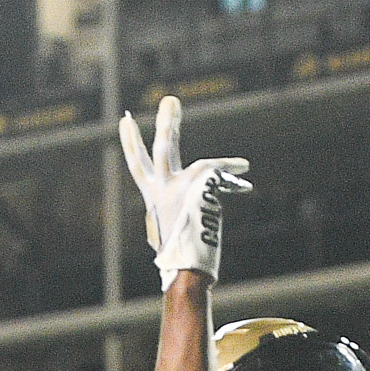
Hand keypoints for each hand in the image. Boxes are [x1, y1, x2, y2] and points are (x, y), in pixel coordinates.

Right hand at [119, 97, 252, 282]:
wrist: (184, 271)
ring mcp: (179, 188)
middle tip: (170, 100)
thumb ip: (173, 210)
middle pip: (160, 150)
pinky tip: (244, 175)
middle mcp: (162, 190)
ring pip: (199, 161)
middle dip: (166, 124)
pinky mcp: (199, 188)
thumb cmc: (177, 259)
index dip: (131, 143)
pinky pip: (220, 174)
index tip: (125, 121)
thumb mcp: (167, 231)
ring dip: (216, 155)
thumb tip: (194, 200)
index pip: (138, 166)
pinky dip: (233, 176)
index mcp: (153, 198)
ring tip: (237, 158)